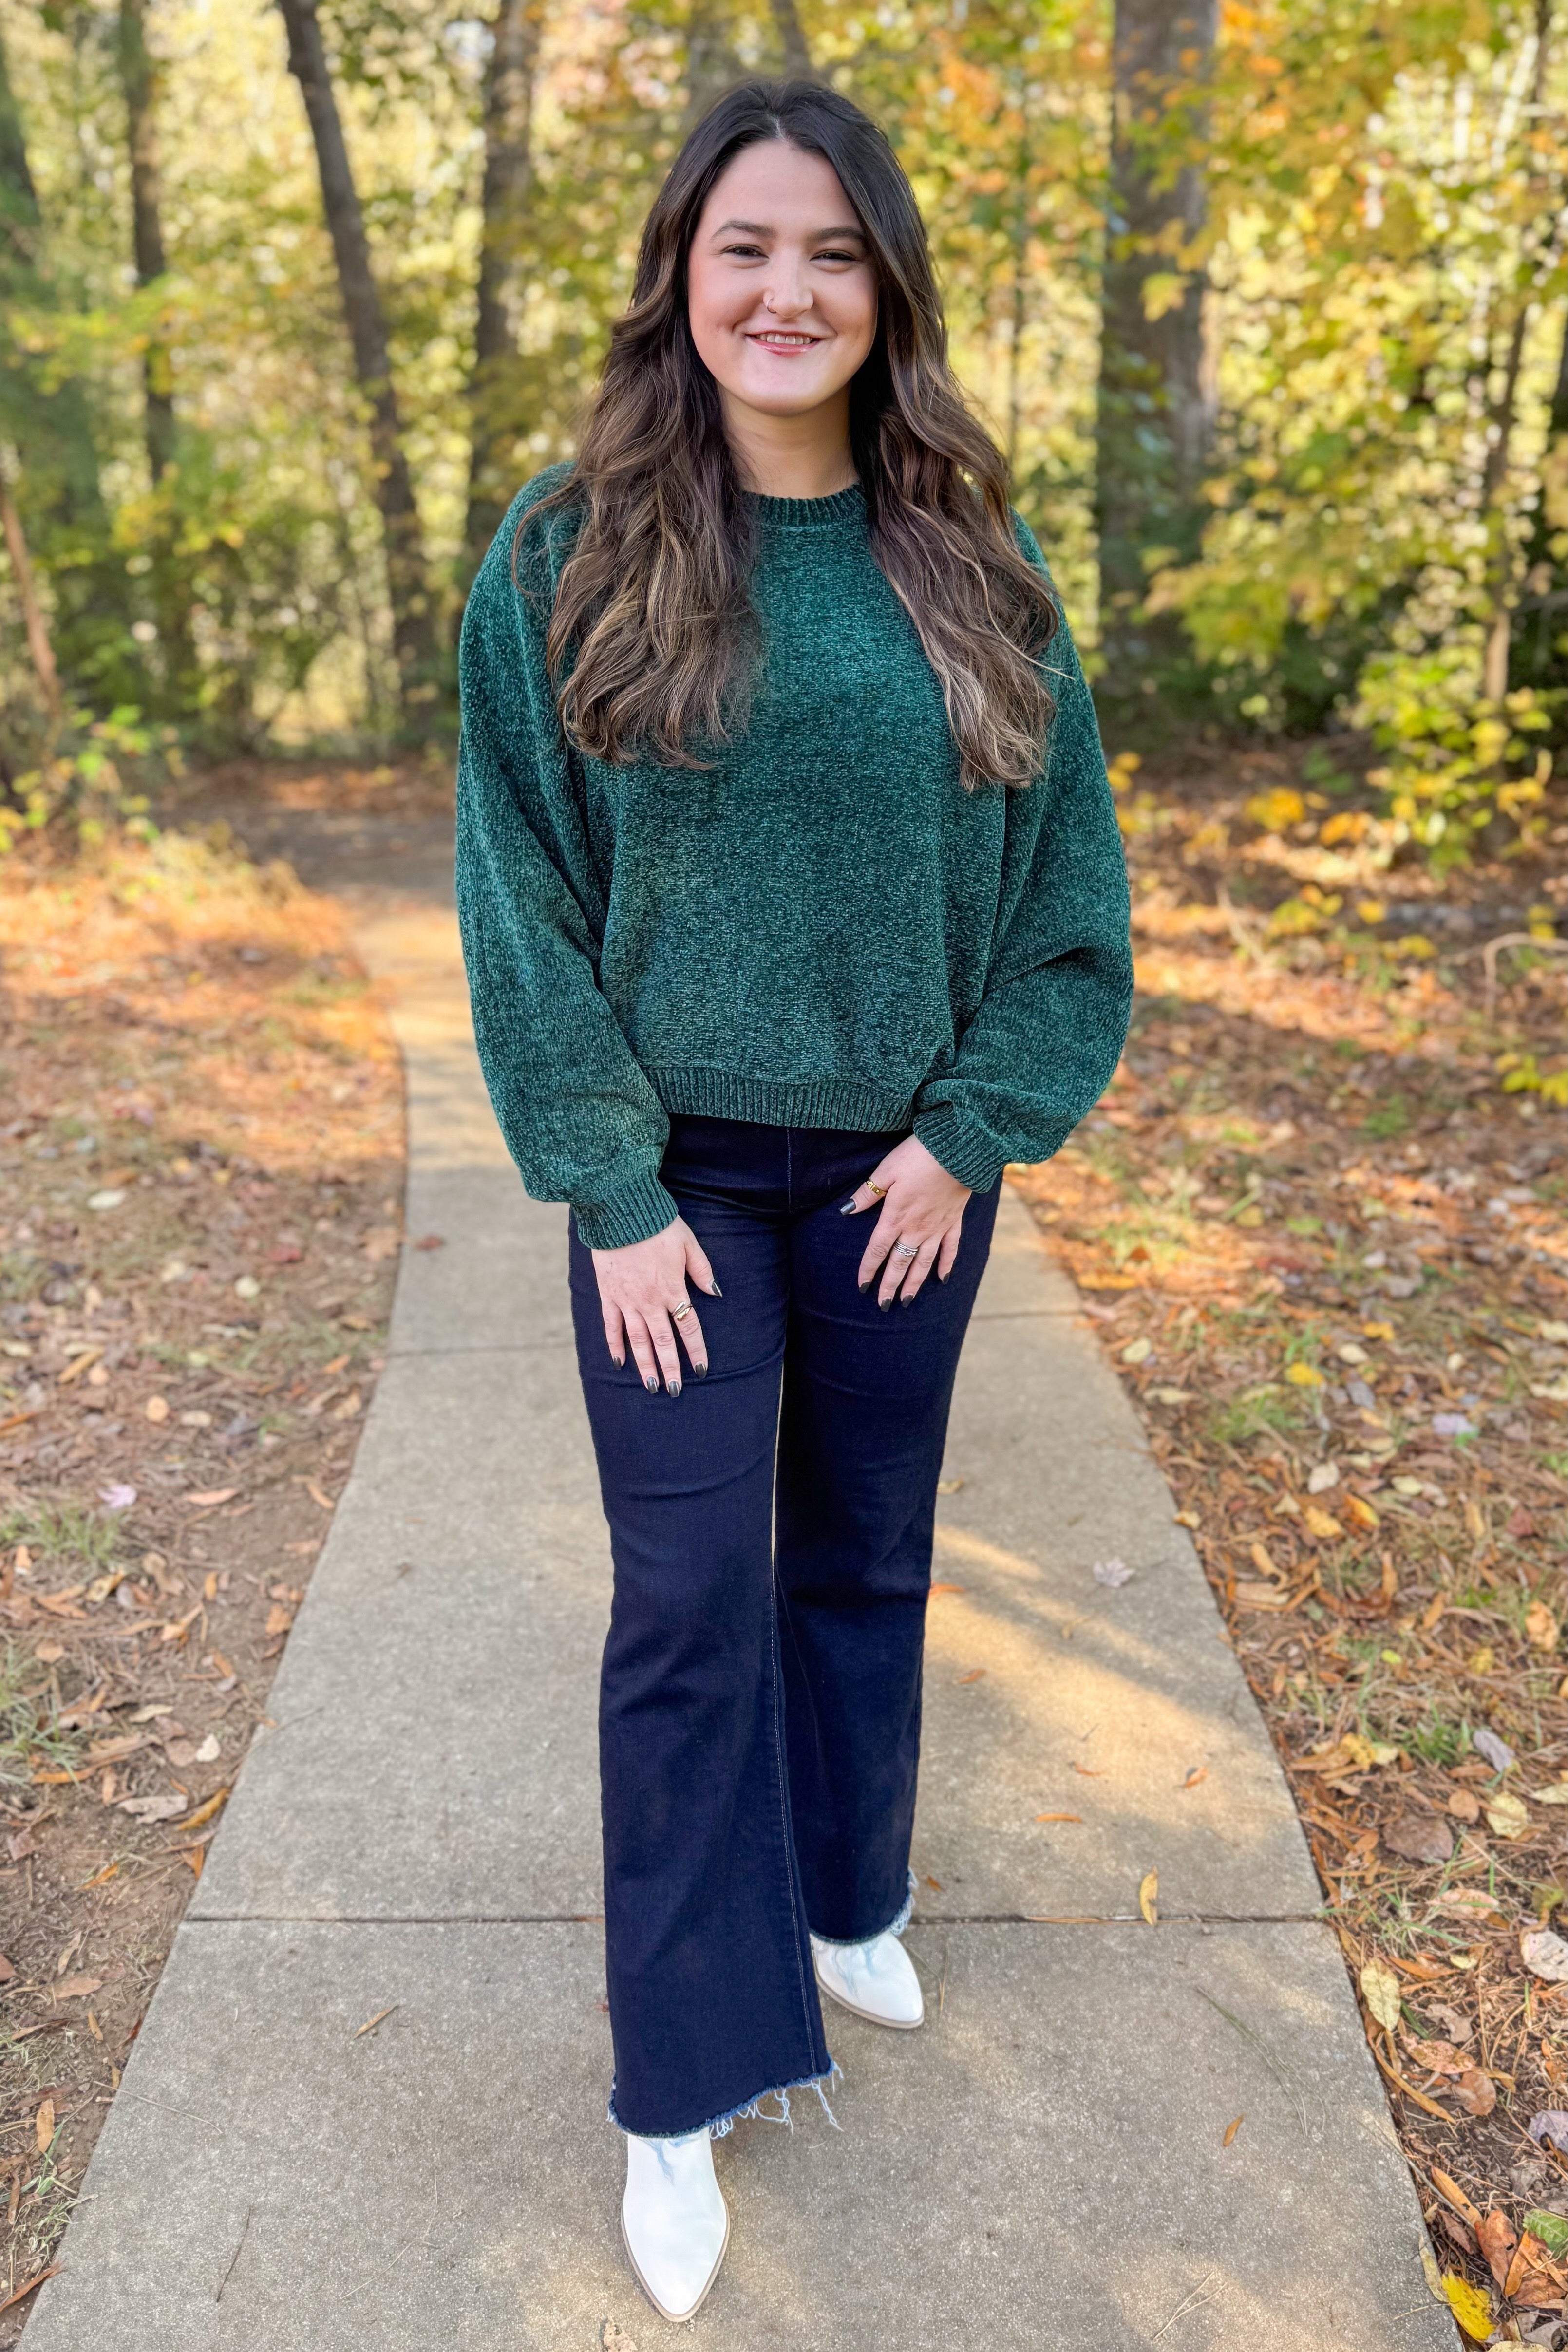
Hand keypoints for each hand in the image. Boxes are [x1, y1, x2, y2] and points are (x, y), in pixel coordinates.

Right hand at [591, 1216, 718, 1395]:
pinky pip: (611, 1326)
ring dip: (646, 1365)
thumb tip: (715, 1293)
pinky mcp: (608, 1295)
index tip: (702, 1370)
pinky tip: (619, 1363)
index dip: (696, 1351)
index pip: (689, 1328)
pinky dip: (615, 1345)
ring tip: (652, 1386)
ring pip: (638, 1340)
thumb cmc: (658, 1224)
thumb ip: (702, 1270)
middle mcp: (650, 1301)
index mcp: (673, 1289)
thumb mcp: (688, 1243)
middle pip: (663, 1342)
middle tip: (674, 1390)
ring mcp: (627, 1300)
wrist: (620, 1211)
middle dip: (671, 1368)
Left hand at [840, 1135, 970, 1306]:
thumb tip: (846, 1211)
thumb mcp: (886, 1170)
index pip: (877, 1250)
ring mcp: (937, 1228)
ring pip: (924, 1263)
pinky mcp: (954, 1222)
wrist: (958, 1150)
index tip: (862, 1287)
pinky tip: (941, 1279)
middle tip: (883, 1305)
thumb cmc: (918, 1156)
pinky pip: (950, 1249)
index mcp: (895, 1217)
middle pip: (900, 1263)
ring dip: (914, 1283)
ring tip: (907, 1300)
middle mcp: (916, 1229)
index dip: (868, 1269)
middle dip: (890, 1286)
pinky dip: (946, 1265)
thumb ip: (867, 1194)